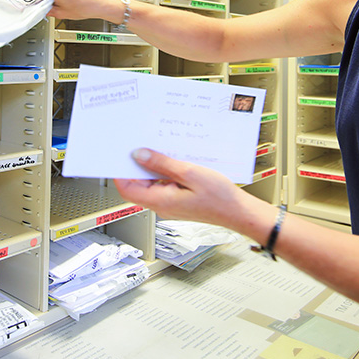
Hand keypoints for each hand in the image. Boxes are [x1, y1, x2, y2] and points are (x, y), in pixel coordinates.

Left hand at [117, 148, 265, 231]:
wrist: (238, 212)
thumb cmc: (220, 198)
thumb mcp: (190, 173)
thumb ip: (162, 164)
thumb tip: (139, 155)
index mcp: (160, 201)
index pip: (127, 189)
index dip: (120, 172)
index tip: (120, 155)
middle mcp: (162, 205)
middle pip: (138, 185)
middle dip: (138, 165)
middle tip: (142, 146)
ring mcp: (170, 204)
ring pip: (152, 184)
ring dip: (154, 167)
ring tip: (162, 151)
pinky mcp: (179, 200)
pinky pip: (165, 185)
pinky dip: (166, 172)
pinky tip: (176, 161)